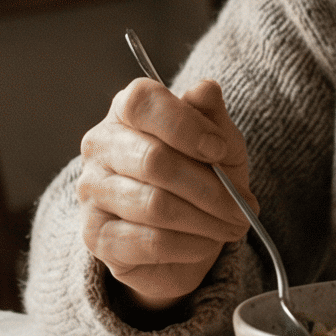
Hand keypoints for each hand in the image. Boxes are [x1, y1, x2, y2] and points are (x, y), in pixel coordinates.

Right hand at [78, 77, 255, 312]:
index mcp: (127, 109)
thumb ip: (212, 115)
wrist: (185, 230)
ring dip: (207, 221)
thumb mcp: (219, 140)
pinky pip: (149, 242)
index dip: (185, 125)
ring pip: (155, 206)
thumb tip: (205, 90)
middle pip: (154, 161)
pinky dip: (190, 245)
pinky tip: (207, 243)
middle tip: (244, 206)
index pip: (143, 102)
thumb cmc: (201, 173)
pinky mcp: (96, 236)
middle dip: (211, 188)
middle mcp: (100, 146)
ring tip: (234, 226)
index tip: (220, 150)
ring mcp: (92, 191)